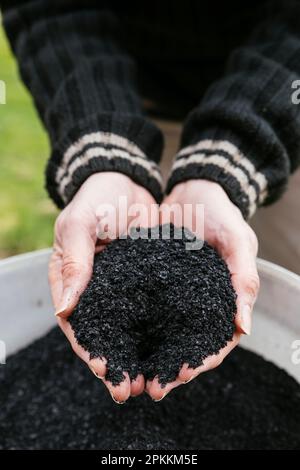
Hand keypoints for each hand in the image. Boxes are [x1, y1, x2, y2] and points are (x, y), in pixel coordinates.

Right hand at [49, 172, 158, 402]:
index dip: (89, 351)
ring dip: (139, 355)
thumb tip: (65, 311)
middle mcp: (97, 292)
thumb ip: (74, 263)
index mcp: (72, 281)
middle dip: (116, 365)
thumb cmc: (95, 199)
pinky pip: (153, 309)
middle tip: (131, 391)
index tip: (105, 372)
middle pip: (105, 335)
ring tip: (154, 380)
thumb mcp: (79, 224)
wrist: (127, 180)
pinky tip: (174, 346)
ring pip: (129, 329)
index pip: (77, 325)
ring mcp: (123, 289)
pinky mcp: (147, 282)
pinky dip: (160, 329)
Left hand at [146, 179, 258, 400]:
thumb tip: (244, 327)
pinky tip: (113, 337)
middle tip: (146, 388)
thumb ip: (243, 278)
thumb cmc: (222, 213)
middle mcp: (195, 303)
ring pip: (160, 333)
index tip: (179, 376)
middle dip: (166, 369)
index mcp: (222, 300)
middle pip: (183, 344)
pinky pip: (140, 307)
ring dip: (145, 355)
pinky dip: (129, 325)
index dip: (199, 362)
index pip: (214, 342)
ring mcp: (173, 294)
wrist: (194, 189)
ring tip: (126, 373)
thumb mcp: (237, 240)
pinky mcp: (151, 281)